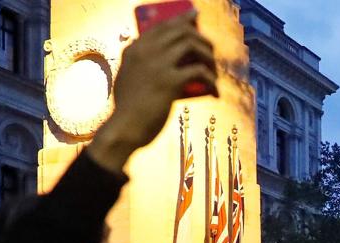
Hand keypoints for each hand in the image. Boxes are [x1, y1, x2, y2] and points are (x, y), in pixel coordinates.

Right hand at [87, 11, 216, 172]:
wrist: (124, 128)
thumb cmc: (129, 110)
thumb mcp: (130, 80)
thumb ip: (142, 67)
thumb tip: (166, 64)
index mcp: (134, 49)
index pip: (161, 25)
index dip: (181, 19)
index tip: (195, 17)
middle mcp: (145, 51)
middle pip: (180, 30)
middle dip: (201, 37)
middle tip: (211, 49)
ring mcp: (157, 64)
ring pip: (192, 44)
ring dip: (208, 56)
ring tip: (214, 71)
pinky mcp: (170, 81)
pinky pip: (199, 71)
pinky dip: (212, 80)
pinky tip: (215, 92)